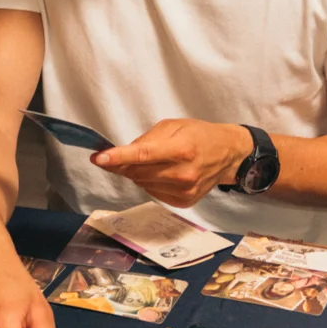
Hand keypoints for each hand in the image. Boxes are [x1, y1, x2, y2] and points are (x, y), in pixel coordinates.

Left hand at [92, 119, 253, 207]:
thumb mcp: (174, 125)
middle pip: (137, 172)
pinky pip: (153, 193)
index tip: (98, 158)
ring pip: (142, 184)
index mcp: (182, 149)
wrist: (228, 154)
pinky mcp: (184, 202)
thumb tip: (123, 153)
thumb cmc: (200, 135)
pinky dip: (149, 182)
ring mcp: (184, 191)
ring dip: (136, 173)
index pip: (143, 155)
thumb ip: (148, 139)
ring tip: (152, 161)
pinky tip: (161, 173)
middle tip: (109, 157)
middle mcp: (183, 173)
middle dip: (119, 165)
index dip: (118, 157)